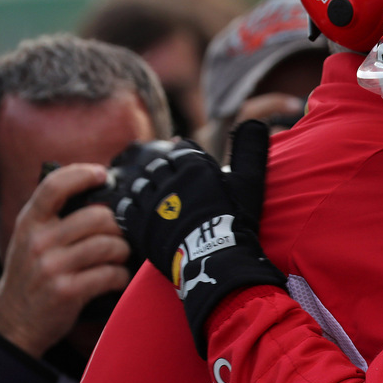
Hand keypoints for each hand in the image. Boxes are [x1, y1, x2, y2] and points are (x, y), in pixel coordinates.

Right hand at [0, 164, 130, 357]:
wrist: (12, 323)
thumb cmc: (29, 278)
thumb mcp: (28, 240)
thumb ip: (52, 218)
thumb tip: (96, 193)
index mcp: (29, 223)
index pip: (54, 186)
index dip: (82, 173)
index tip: (102, 174)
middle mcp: (38, 241)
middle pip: (97, 216)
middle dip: (117, 225)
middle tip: (119, 235)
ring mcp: (52, 267)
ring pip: (108, 245)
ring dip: (123, 251)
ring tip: (119, 257)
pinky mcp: (67, 291)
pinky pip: (110, 274)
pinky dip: (121, 276)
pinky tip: (116, 278)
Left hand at [115, 123, 285, 354]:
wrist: (217, 260)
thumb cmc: (236, 221)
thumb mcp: (249, 181)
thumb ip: (251, 149)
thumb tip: (256, 121)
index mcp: (193, 165)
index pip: (181, 149)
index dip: (185, 157)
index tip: (189, 169)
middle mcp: (168, 178)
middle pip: (159, 165)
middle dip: (166, 173)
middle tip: (174, 188)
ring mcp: (150, 202)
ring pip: (141, 184)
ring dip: (149, 189)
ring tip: (158, 201)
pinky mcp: (138, 224)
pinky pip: (126, 207)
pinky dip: (132, 207)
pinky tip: (141, 212)